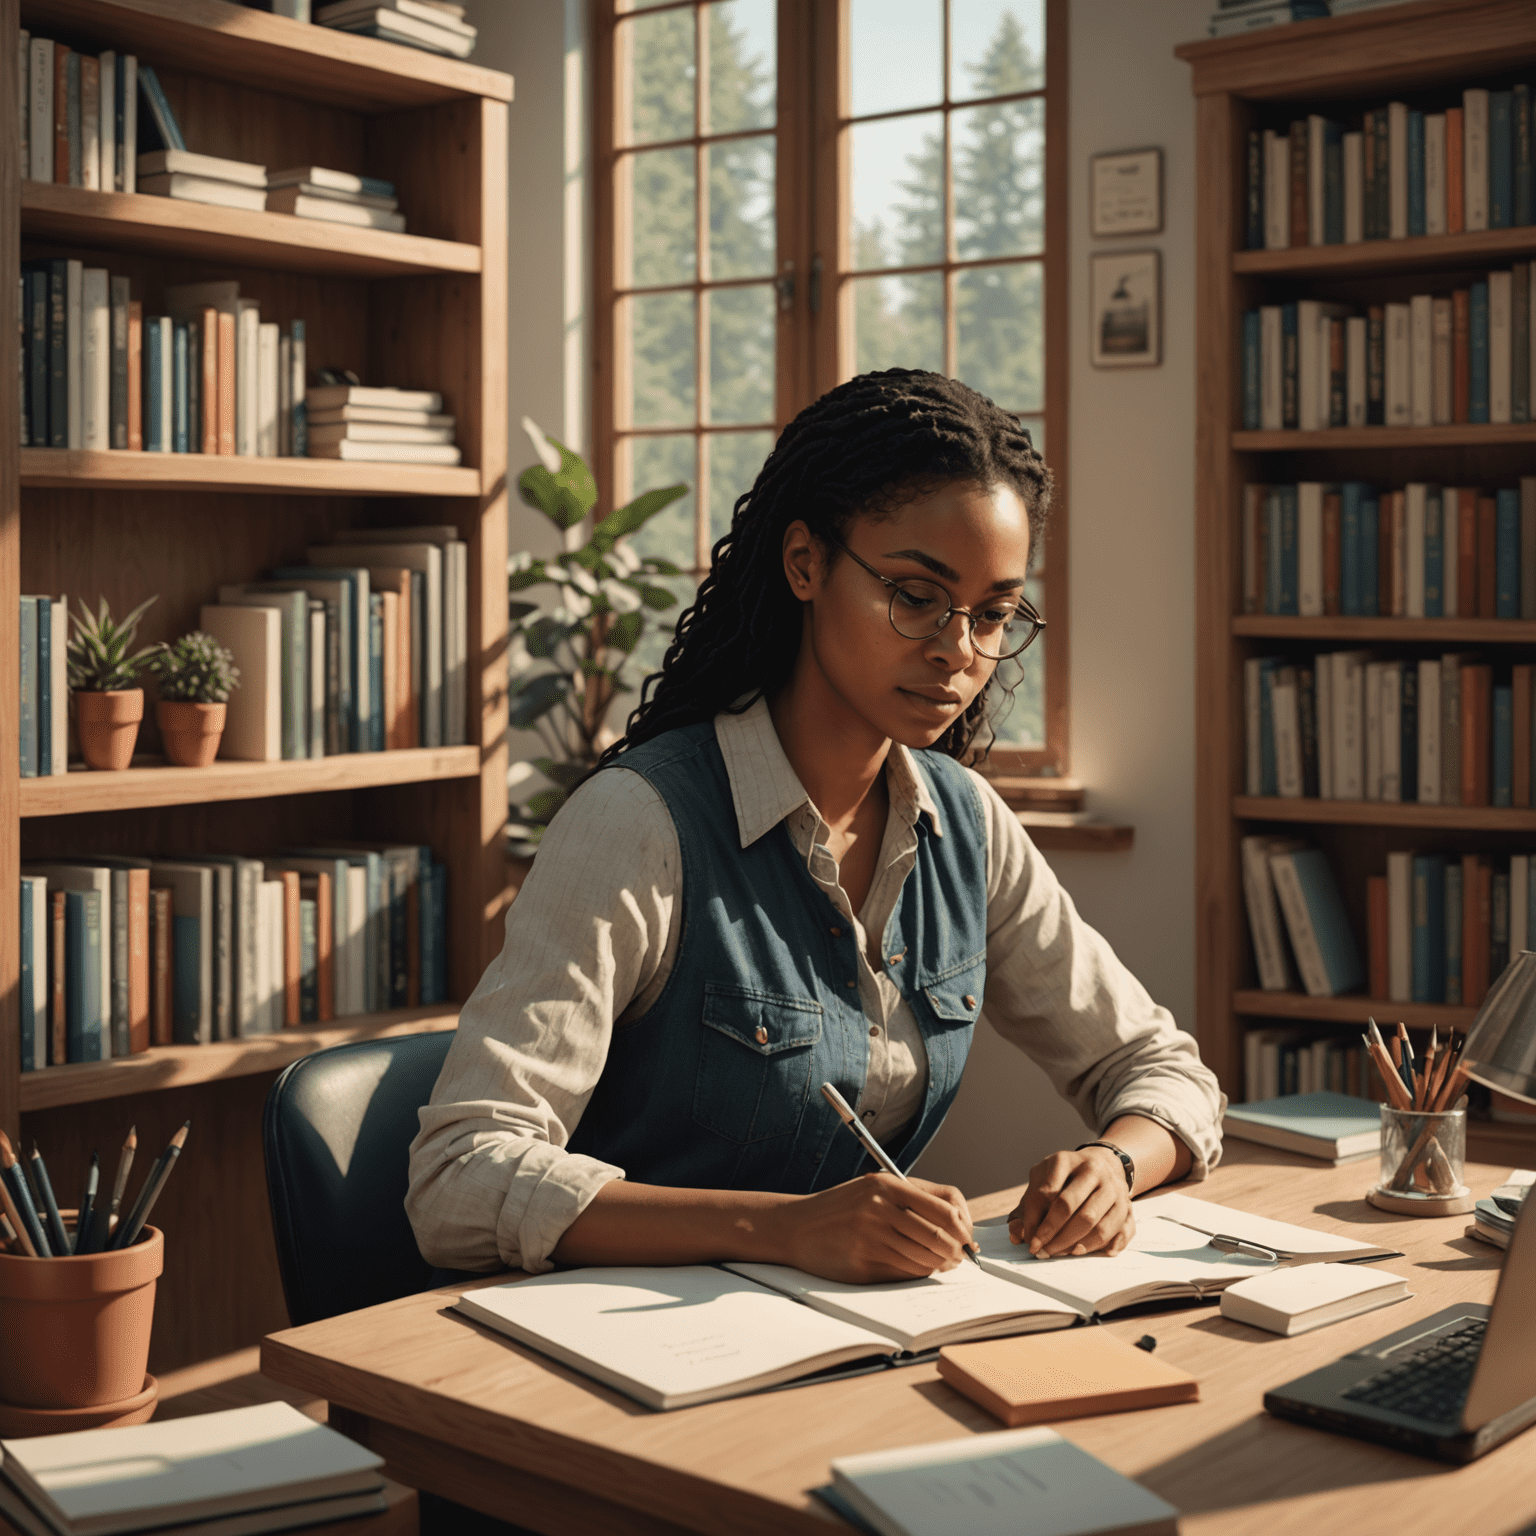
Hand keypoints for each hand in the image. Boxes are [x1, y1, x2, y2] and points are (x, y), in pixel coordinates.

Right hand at [768, 1172, 974, 1283]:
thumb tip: (956, 1227)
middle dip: (955, 1252)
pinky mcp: (863, 1261)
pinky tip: (915, 1268)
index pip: (946, 1205)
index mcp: (888, 1184)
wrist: (795, 1226)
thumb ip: (911, 1200)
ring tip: (939, 1264)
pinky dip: (917, 1273)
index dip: (963, 1226)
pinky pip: (904, 1272)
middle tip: (957, 1258)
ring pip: (925, 1258)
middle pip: (940, 1235)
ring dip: (938, 1266)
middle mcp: (880, 1207)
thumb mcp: (873, 1189)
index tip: (965, 1237)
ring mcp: (871, 1235)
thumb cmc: (840, 1208)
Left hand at [1007, 1147, 1134, 1257]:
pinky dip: (1100, 1246)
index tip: (1030, 1241)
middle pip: (1069, 1206)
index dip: (1035, 1221)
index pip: (1046, 1193)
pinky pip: (1117, 1231)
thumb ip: (1027, 1208)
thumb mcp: (1040, 1183)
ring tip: (1058, 1252)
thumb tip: (1017, 1234)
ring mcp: (1113, 1187)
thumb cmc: (1062, 1180)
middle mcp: (1091, 1169)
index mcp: (1064, 1160)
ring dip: (1073, 1243)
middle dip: (1053, 1234)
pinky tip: (1082, 1251)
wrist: (1099, 1166)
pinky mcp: (1127, 1205)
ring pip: (1094, 1221)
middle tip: (1042, 1251)